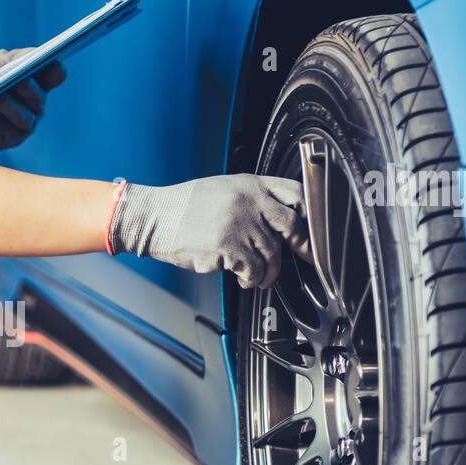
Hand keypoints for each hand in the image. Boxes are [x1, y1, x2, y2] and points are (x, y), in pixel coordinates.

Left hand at [0, 48, 65, 149]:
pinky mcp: (6, 140)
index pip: (55, 75)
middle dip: (27, 89)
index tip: (51, 61)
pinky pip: (2, 130)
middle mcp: (35, 105)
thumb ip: (17, 58)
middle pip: (39, 98)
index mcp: (36, 81)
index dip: (55, 70)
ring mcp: (22, 125)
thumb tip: (38, 57)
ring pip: (23, 118)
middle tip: (17, 79)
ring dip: (7, 106)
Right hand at [108, 174, 310, 288]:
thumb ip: (251, 200)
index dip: (309, 213)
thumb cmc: (183, 207)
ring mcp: (241, 224)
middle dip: (301, 246)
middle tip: (304, 257)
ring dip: (268, 271)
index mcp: (250, 184)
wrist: (154, 218)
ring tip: (257, 276)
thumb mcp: (222, 189)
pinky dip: (251, 280)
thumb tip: (276, 222)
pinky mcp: (230, 248)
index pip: (295, 193)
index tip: (311, 229)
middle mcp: (249, 201)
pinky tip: (243, 280)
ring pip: (272, 254)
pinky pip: (253, 270)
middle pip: (292, 226)